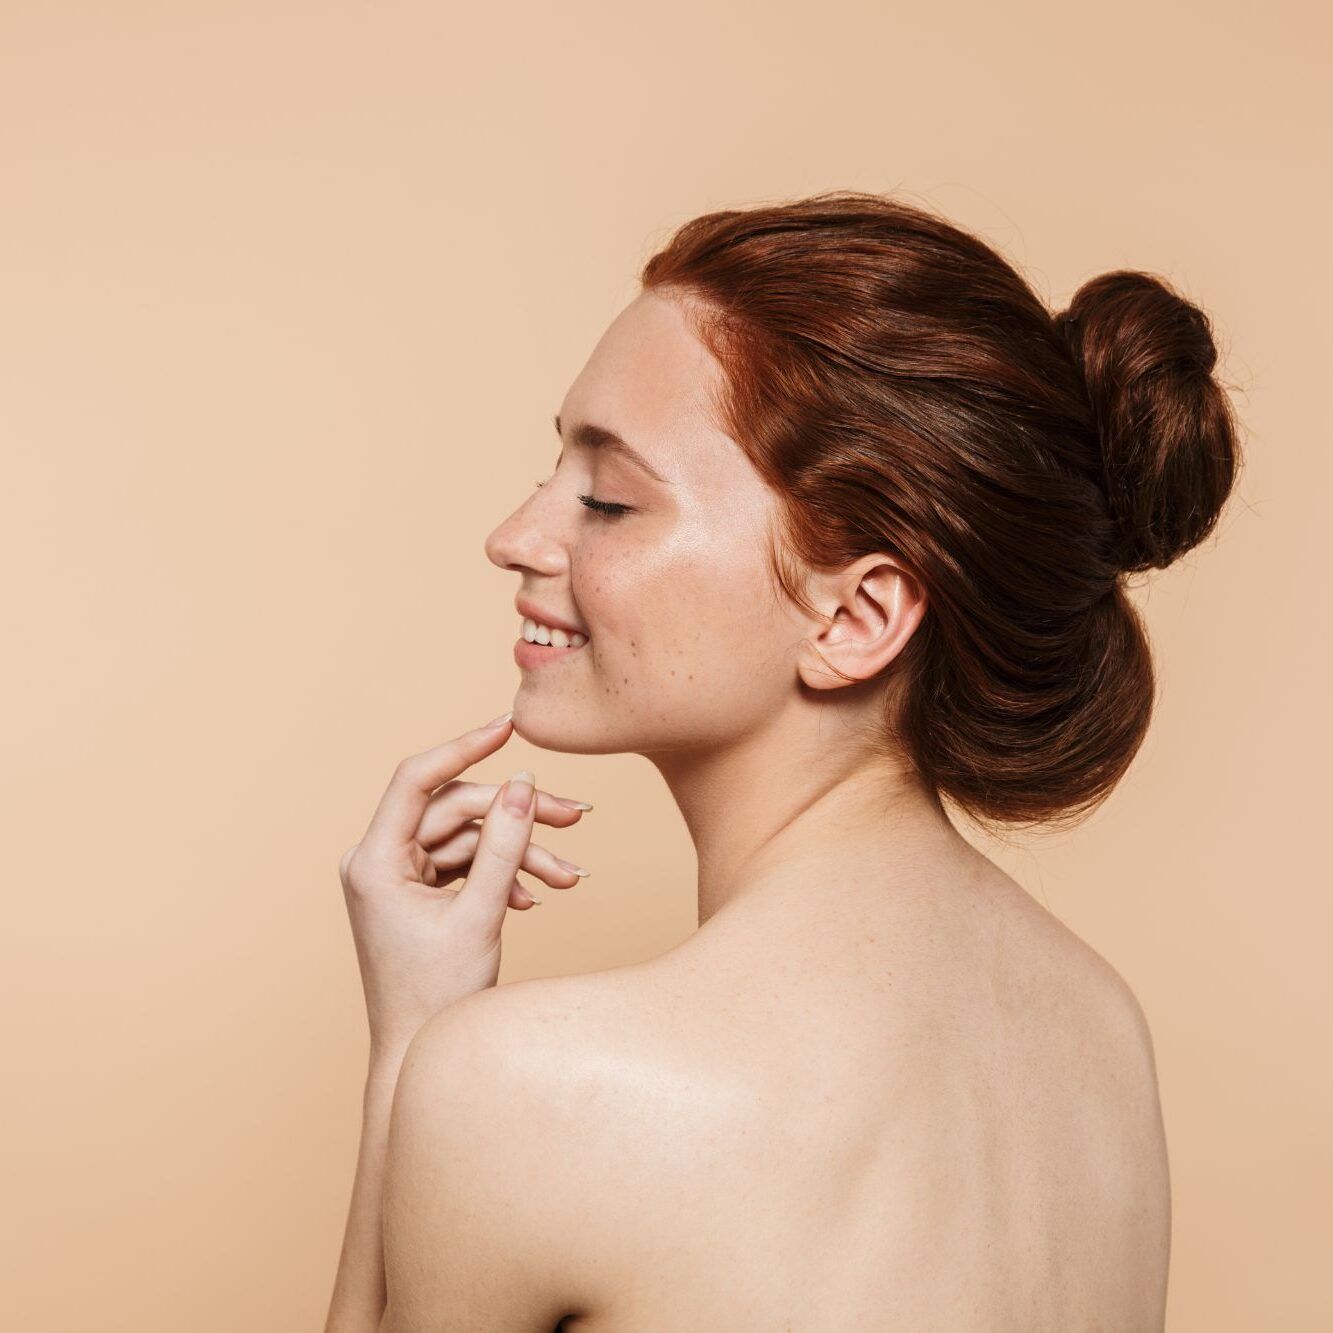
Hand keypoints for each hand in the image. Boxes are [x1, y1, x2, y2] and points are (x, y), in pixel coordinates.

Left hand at [337, 714, 591, 1057]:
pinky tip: (533, 895)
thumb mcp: (480, 914)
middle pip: (457, 809)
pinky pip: (465, 863)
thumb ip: (504, 844)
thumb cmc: (437, 998)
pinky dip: (501, 873)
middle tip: (576, 819)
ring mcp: (398, 878)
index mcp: (374, 861)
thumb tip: (526, 782)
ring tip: (568, 876)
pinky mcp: (418, 893)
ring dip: (519, 852)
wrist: (418, 1057)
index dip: (466, 747)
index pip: (418, 778)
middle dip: (517, 817)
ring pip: (469, 838)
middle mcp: (378, 861)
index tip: (509, 727)